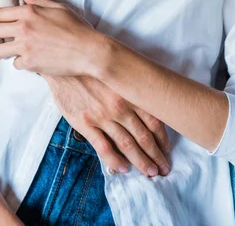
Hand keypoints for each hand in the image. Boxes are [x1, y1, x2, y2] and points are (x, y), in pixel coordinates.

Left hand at [0, 0, 104, 76]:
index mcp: (29, 12)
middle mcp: (23, 28)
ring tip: (1, 54)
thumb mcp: (57, 7)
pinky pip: (16, 64)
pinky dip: (20, 62)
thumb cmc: (76, 27)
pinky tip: (27, 60)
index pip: (0, 14)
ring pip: (0, 52)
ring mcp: (25, 47)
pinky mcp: (29, 63)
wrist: (88, 50)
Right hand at [46, 75, 170, 176]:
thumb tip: (147, 105)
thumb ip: (132, 90)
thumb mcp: (119, 74)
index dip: (163, 139)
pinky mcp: (85, 123)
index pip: (154, 121)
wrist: (66, 62)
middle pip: (144, 136)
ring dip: (141, 161)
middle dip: (156, 155)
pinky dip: (115, 161)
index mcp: (130, 93)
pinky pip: (103, 147)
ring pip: (127, 145)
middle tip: (164, 168)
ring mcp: (102, 116)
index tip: (168, 150)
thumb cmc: (95, 67)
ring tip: (150, 172)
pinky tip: (124, 169)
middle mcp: (120, 107)